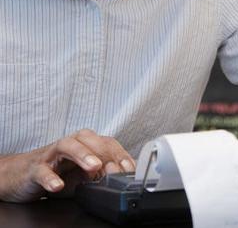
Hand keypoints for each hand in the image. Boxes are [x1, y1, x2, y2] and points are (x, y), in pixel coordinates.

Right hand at [0, 129, 135, 201]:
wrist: (21, 174)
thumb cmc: (57, 171)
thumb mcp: (83, 175)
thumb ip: (101, 174)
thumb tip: (120, 178)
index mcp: (85, 144)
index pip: (107, 142)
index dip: (120, 154)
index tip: (129, 168)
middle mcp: (70, 144)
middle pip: (89, 139)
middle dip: (104, 152)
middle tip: (114, 167)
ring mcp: (51, 154)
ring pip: (67, 145)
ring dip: (83, 154)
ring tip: (94, 167)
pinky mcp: (34, 168)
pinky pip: (42, 170)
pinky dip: (50, 177)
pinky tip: (58, 185)